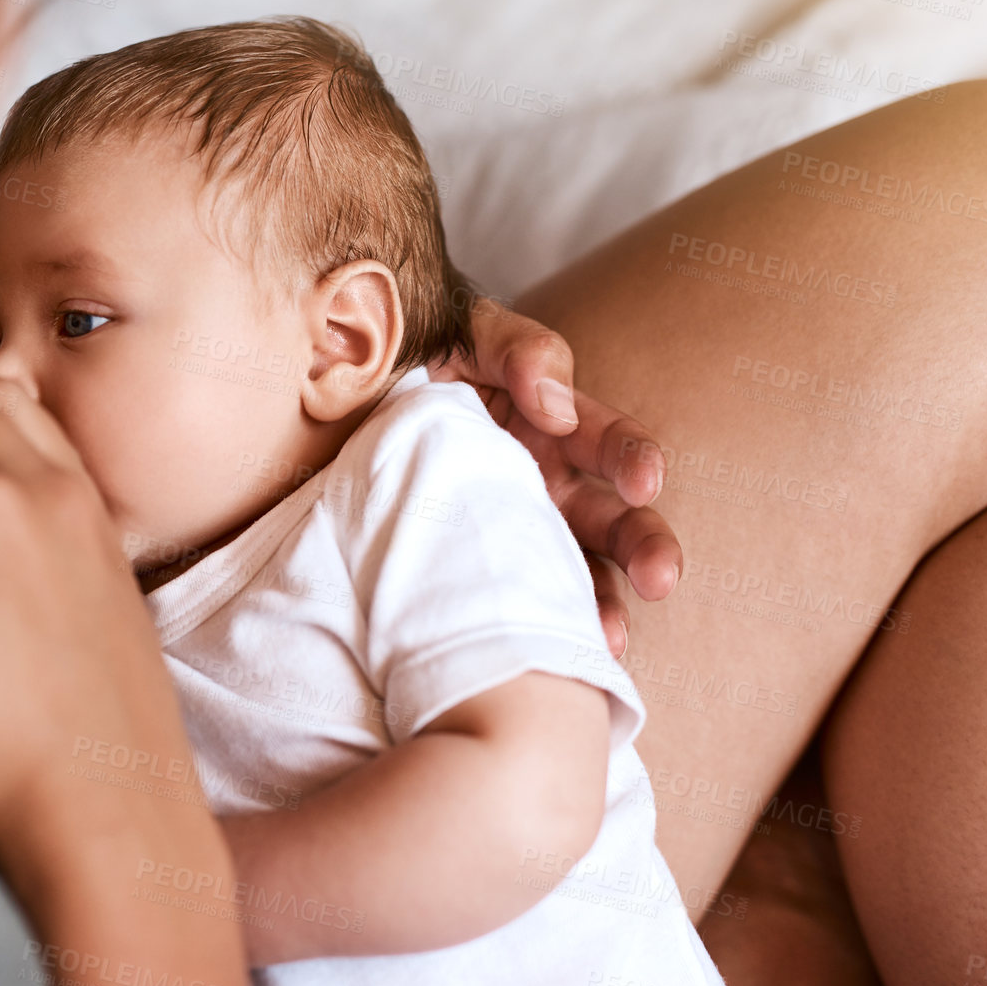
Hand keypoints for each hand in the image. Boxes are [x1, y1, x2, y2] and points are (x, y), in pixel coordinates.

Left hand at [429, 298, 681, 656]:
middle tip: (659, 576)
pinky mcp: (471, 570)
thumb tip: (558, 406)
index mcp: (547, 426)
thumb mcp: (462, 335)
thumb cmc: (409, 358)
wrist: (327, 397)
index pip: (607, 440)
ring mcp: (510, 533)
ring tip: (607, 640)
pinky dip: (539, 627)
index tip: (643, 482)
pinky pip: (513, 603)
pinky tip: (548, 650)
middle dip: (643, 546)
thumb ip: (517, 349)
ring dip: (602, 606)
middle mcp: (541, 485)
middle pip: (611, 520)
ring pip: (575, 575)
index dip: (632, 458)